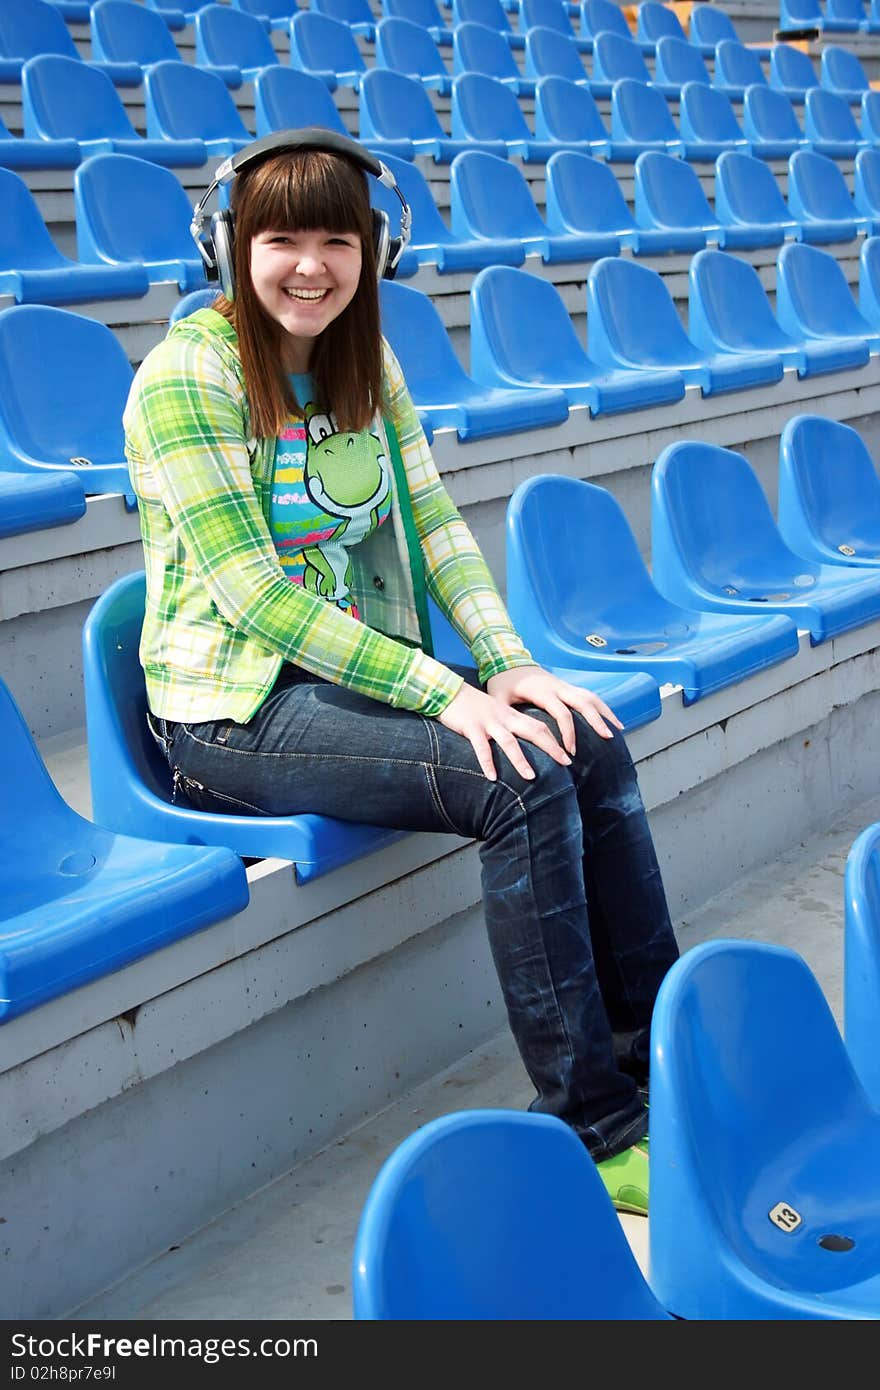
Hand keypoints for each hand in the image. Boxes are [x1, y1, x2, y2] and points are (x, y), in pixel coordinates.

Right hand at [436, 680, 574, 782]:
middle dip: (551, 747)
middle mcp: (504, 718)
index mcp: (511, 715)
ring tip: (531, 778)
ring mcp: (488, 723)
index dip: (555, 740)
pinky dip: (487, 763)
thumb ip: (508, 725)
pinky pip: (481, 748)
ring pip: (509, 742)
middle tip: (566, 763)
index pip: (540, 726)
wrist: (447, 691)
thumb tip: (521, 743)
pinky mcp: (471, 728)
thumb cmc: (472, 706)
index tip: (568, 756)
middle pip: (534, 731)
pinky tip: (492, 778)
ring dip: (520, 761)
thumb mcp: (495, 713)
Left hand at [486, 665, 622, 754]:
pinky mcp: (567, 686)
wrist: (508, 659)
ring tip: (617, 730)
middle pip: (584, 702)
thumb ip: (504, 715)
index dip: (568, 733)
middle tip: (607, 738)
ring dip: (605, 712)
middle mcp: (557, 686)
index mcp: (542, 691)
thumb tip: (508, 740)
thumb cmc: (502, 682)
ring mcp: (564, 685)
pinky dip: (601, 707)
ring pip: (590, 696)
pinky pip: (588, 695)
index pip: (562, 713)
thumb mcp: (498, 698)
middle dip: (597, 720)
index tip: (570, 751)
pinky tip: (611, 720)